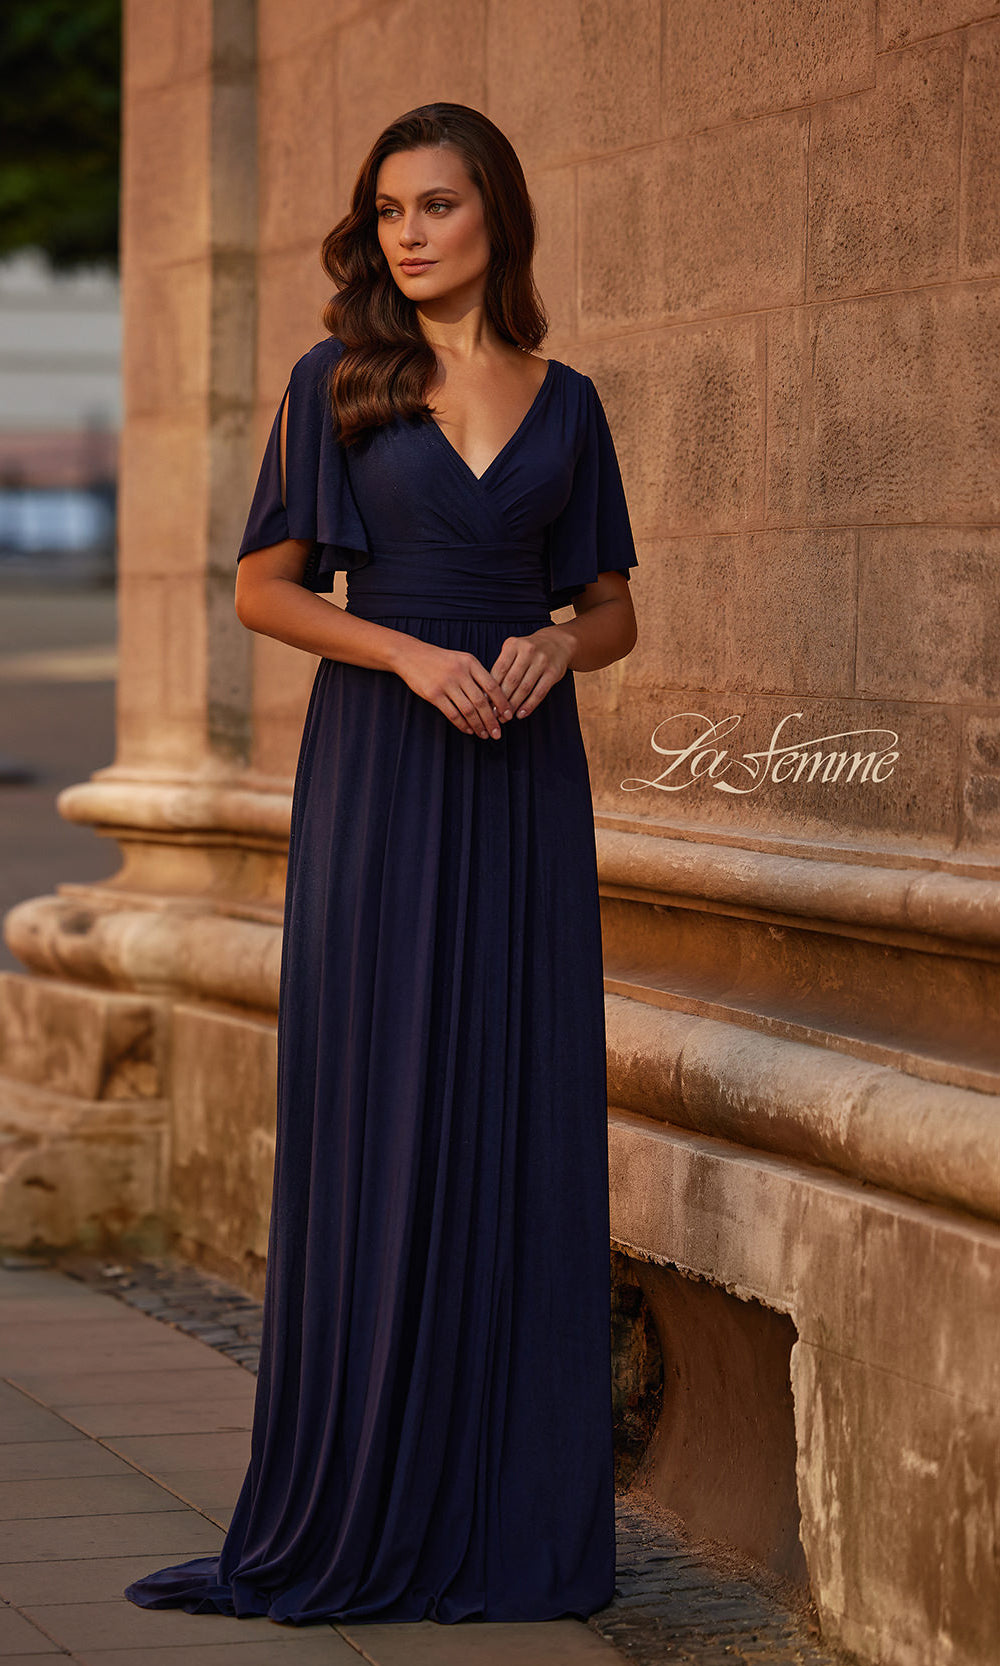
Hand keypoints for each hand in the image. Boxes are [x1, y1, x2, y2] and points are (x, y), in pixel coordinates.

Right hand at [394, 640, 512, 738]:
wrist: (411, 655)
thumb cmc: (440, 660)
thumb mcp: (461, 660)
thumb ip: (477, 675)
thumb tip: (493, 700)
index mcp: (470, 662)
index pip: (492, 686)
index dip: (502, 703)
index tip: (508, 716)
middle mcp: (460, 672)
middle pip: (482, 701)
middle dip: (492, 720)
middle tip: (498, 733)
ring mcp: (446, 683)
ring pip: (468, 710)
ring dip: (478, 725)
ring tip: (484, 734)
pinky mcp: (433, 694)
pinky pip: (452, 713)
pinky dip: (462, 724)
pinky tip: (468, 730)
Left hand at [489, 626, 572, 719]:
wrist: (557, 643)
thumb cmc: (528, 651)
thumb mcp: (513, 650)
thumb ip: (502, 666)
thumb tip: (486, 692)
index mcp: (513, 645)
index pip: (499, 670)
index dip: (490, 688)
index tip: (484, 703)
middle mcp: (528, 651)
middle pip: (511, 680)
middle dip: (501, 700)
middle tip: (493, 714)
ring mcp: (542, 662)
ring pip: (524, 688)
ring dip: (513, 705)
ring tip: (505, 717)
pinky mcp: (553, 673)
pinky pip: (539, 692)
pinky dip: (529, 705)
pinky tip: (521, 714)